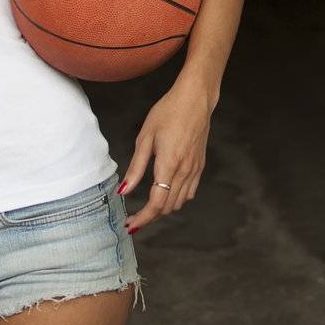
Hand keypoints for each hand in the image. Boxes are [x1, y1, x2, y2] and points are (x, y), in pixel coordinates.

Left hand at [119, 78, 213, 233]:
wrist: (195, 99)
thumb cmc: (168, 112)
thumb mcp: (145, 137)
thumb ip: (136, 167)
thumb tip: (124, 191)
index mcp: (169, 164)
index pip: (156, 203)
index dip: (142, 218)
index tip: (130, 225)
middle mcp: (184, 171)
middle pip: (167, 207)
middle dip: (150, 216)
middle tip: (133, 217)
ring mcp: (195, 170)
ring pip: (179, 203)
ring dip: (163, 209)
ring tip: (146, 207)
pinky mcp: (200, 166)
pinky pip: (189, 192)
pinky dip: (176, 199)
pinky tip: (165, 193)